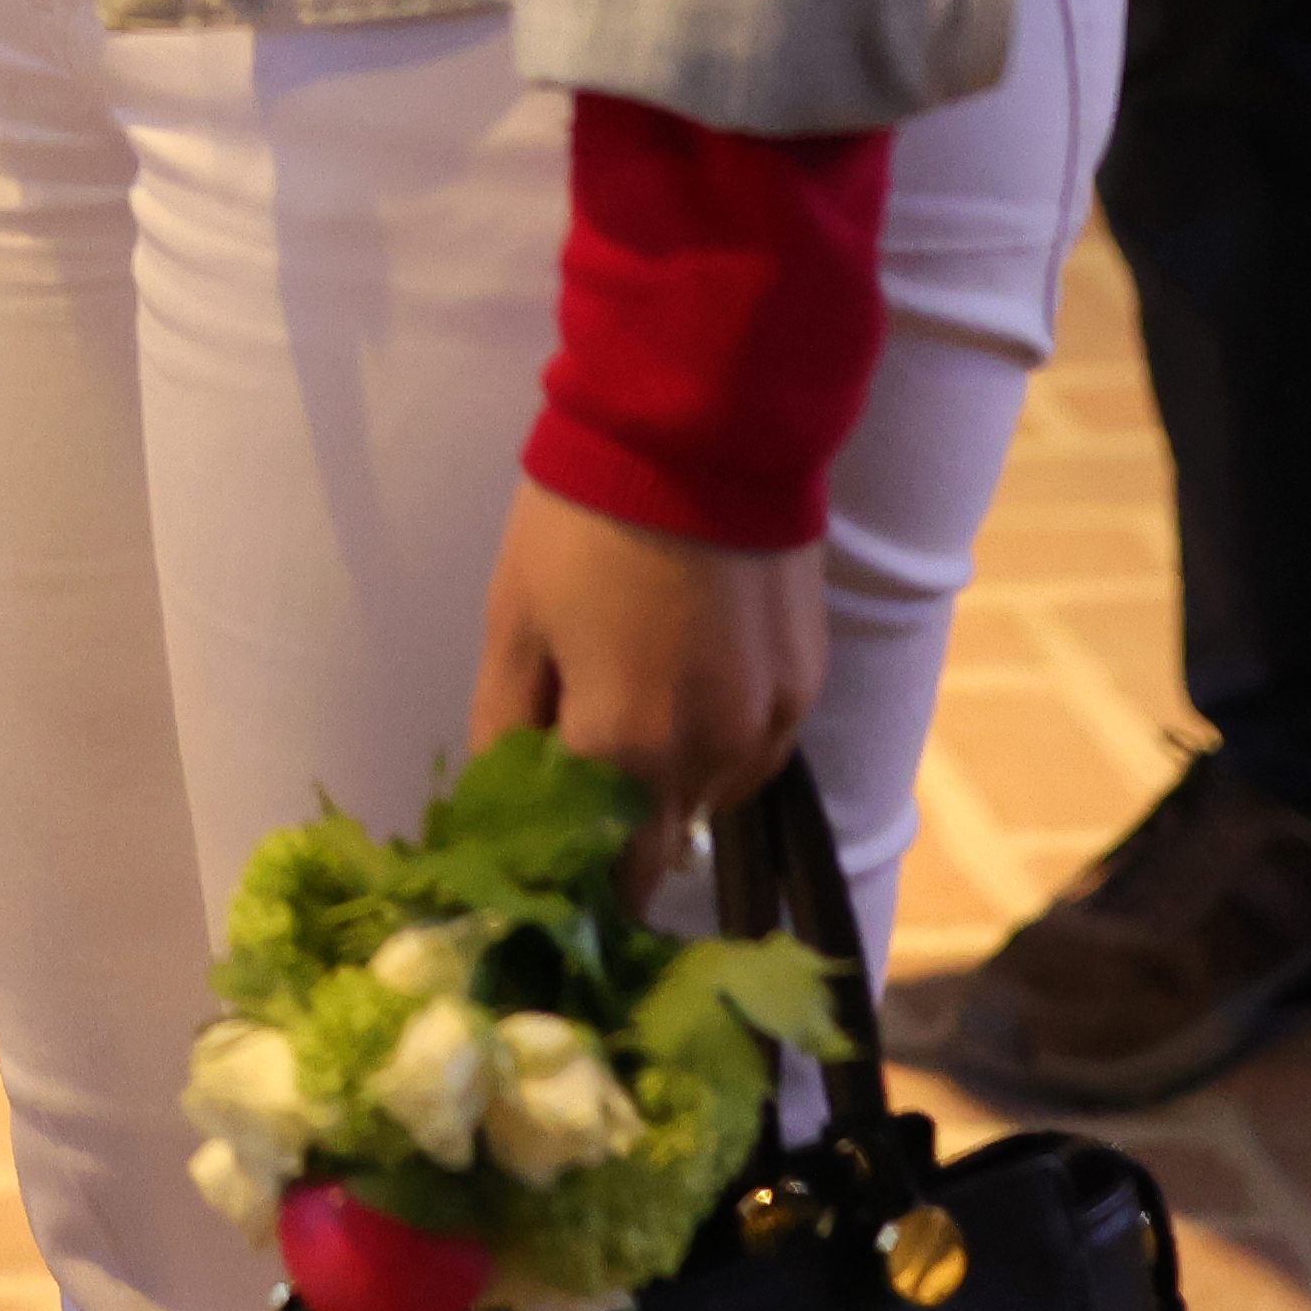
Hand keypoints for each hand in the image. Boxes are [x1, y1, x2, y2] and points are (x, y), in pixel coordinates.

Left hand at [472, 476, 831, 887]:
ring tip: (634, 715)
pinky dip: (721, 743)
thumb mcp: (516, 623)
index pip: (608, 874)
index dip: (576, 880)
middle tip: (580, 791)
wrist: (697, 430)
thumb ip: (506, 732)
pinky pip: (756, 749)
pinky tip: (688, 687)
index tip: (547, 863)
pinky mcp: (808, 684)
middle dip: (622, 839)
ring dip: (673, 785)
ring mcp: (771, 723)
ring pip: (714, 798)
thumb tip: (501, 810)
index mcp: (628, 749)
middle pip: (665, 846)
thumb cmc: (582, 524)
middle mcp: (711, 757)